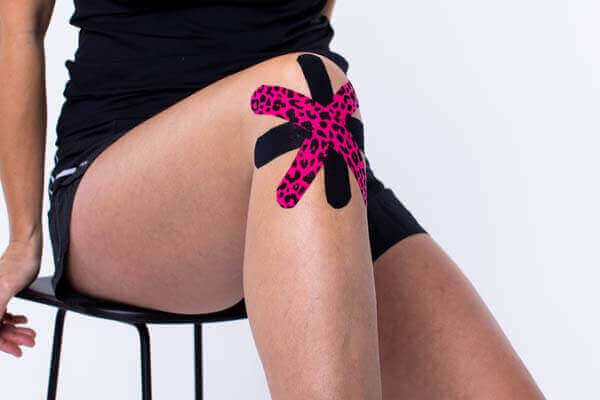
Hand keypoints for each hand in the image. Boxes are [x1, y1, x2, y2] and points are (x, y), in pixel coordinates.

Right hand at [0, 228, 41, 356]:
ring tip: (31, 334)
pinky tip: (23, 322)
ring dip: (15, 330)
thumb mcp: (5, 289)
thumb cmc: (18, 263)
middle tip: (29, 342)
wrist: (26, 249)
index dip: (3, 343)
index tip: (16, 351)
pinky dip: (13, 319)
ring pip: (0, 321)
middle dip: (13, 338)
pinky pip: (3, 313)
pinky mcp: (0, 294)